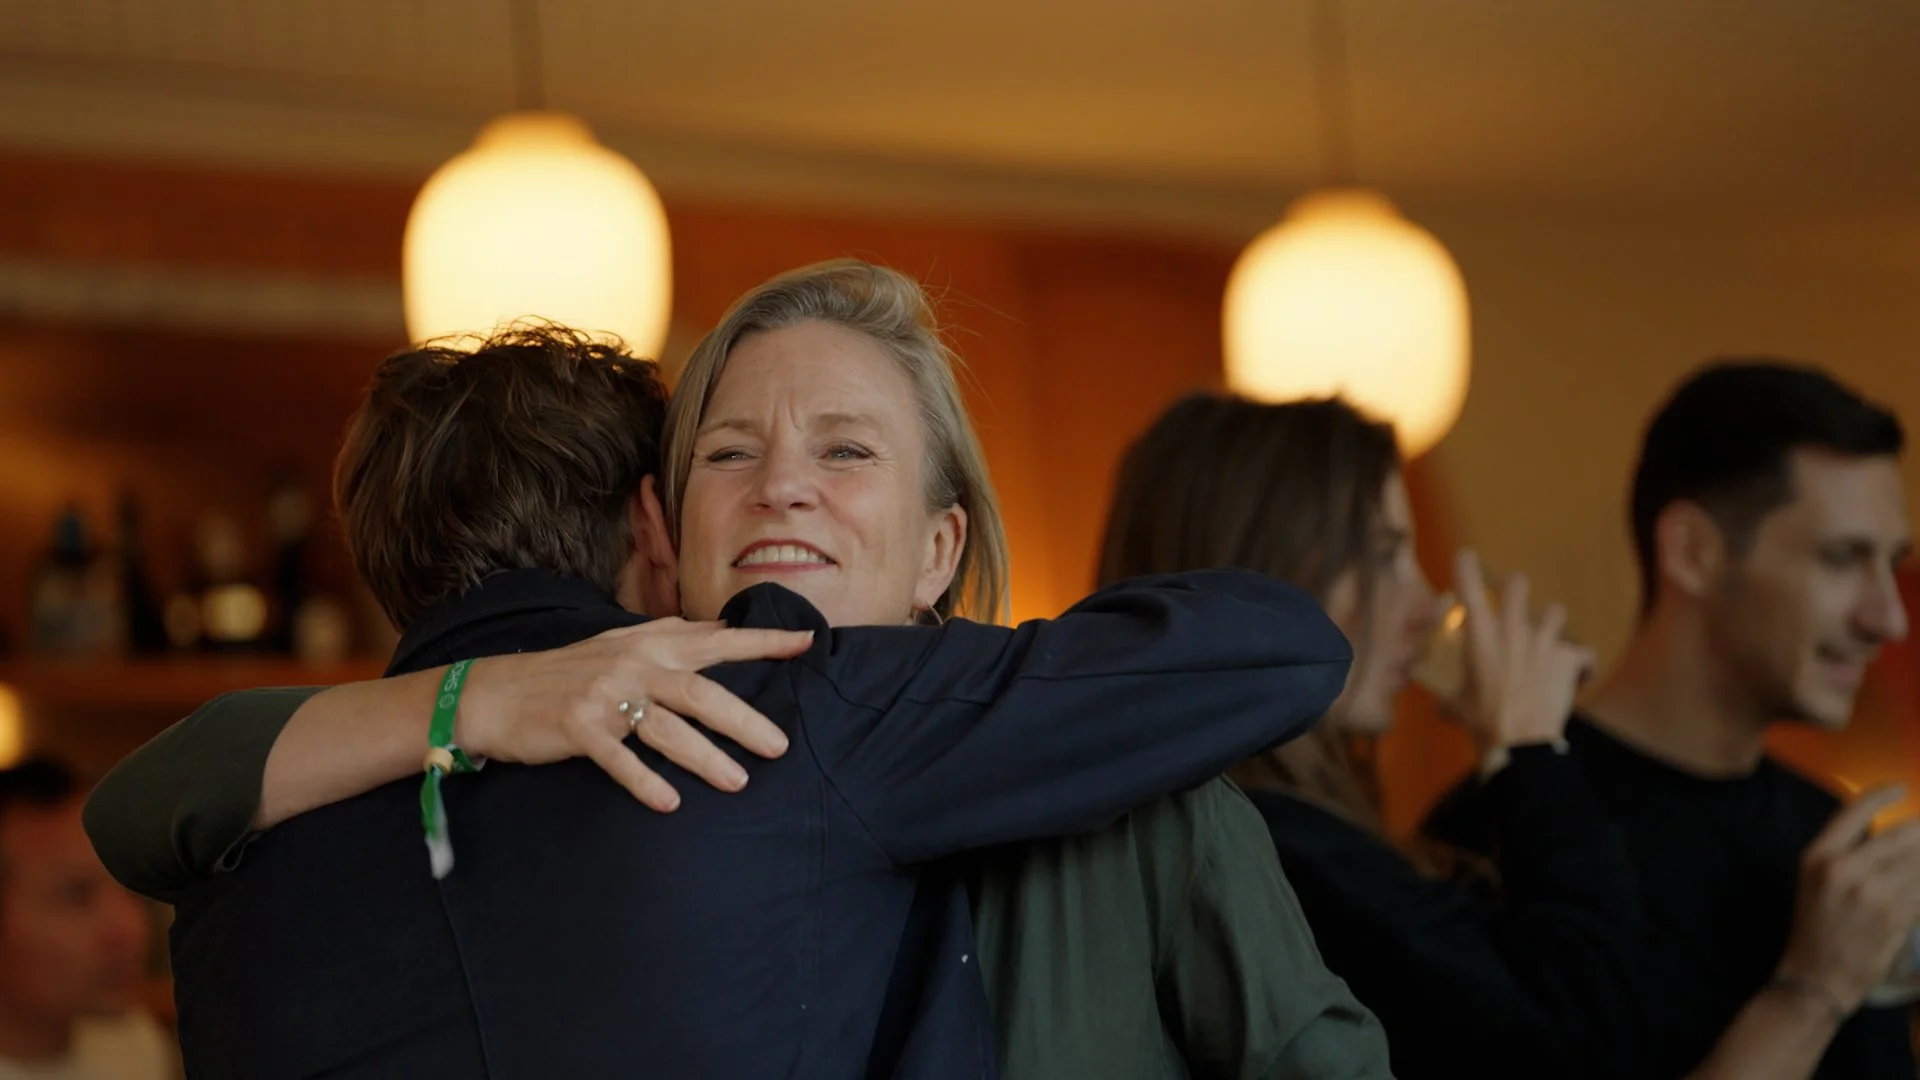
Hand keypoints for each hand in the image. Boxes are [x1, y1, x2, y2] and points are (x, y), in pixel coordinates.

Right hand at [454, 619, 813, 811]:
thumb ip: (674, 640)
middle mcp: (632, 664)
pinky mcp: (577, 728)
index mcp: (649, 643)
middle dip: (744, 720)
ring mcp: (604, 696)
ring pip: (666, 726)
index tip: (808, 645)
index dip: (764, 642)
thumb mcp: (622, 644)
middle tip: (781, 746)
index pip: (718, 640)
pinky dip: (644, 779)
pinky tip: (670, 802)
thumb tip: (725, 632)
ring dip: (705, 756)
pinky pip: (618, 758)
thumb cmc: (570, 672)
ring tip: (738, 783)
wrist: (497, 692)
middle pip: (700, 691)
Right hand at [1453, 550, 1594, 750]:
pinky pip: (1584, 655)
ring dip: (1551, 622)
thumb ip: (1450, 699)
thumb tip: (1440, 708)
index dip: (1466, 566)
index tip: (1466, 556)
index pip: (1468, 587)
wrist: (1521, 742)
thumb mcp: (1456, 706)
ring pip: (1555, 612)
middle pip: (1518, 585)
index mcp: (1480, 636)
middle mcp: (1512, 630)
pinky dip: (1581, 663)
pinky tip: (1579, 671)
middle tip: (1514, 593)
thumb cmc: (1481, 721)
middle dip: (1516, 588)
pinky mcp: (1568, 660)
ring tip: (1549, 633)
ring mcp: (1544, 642)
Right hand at [1777, 785, 1919, 1011]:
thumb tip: (1897, 836)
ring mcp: (1873, 891)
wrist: (1818, 975)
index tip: (1902, 787)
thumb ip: (1847, 854)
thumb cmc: (1815, 926)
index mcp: (1818, 856)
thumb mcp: (1816, 880)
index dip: (1882, 795)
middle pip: (1901, 835)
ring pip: (1917, 861)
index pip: (1854, 812)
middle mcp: (1844, 867)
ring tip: (1919, 862)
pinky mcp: (1896, 913)